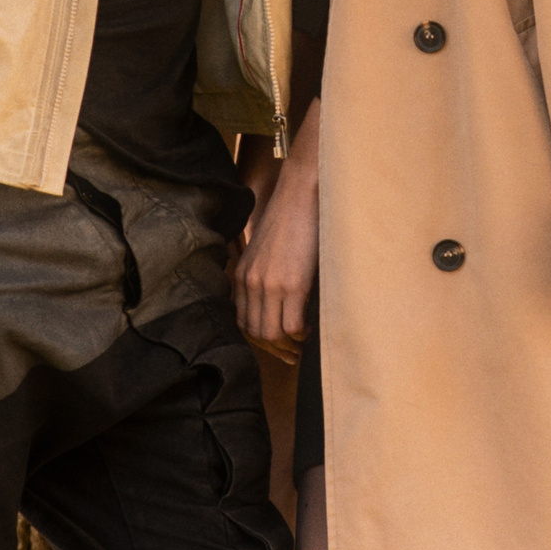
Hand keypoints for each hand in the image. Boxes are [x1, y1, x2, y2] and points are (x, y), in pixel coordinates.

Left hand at [236, 111, 322, 350]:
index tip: (276, 345)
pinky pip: (292, 326)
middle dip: (274, 349)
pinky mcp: (292, 284)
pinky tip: (309, 330)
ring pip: (271, 335)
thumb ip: (262, 275)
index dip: (259, 339)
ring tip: (302, 345)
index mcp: (241, 276)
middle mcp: (250, 283)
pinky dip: (301, 335)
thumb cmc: (288, 220)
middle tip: (292, 354)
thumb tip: (275, 302)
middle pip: (255, 333)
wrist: (300, 195)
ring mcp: (269, 285)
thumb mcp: (264, 251)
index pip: (242, 323)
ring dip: (288, 346)